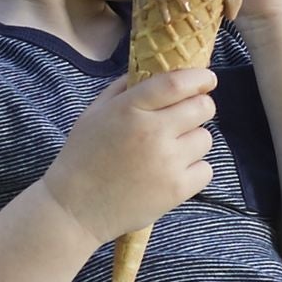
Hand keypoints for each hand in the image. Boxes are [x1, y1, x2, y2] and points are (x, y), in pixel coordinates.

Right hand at [40, 63, 221, 243]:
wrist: (74, 209)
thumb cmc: (82, 157)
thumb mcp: (94, 113)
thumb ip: (124, 89)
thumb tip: (155, 71)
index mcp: (129, 109)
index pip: (177, 83)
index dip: (199, 77)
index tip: (207, 78)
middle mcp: (153, 132)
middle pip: (202, 108)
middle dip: (199, 107)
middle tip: (185, 117)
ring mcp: (168, 162)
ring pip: (205, 139)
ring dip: (193, 141)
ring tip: (171, 151)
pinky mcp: (177, 190)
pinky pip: (206, 169)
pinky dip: (194, 170)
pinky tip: (172, 172)